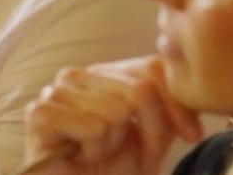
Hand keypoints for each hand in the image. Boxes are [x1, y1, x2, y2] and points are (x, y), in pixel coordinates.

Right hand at [23, 57, 202, 174]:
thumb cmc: (114, 171)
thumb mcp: (153, 137)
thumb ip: (166, 107)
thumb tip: (187, 88)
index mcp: (102, 75)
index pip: (150, 68)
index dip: (177, 104)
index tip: (192, 135)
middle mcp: (77, 75)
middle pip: (139, 90)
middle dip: (148, 133)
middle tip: (132, 156)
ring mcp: (55, 90)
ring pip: (116, 111)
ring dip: (115, 145)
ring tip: (98, 154)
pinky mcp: (40, 112)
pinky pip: (92, 127)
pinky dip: (95, 151)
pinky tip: (81, 157)